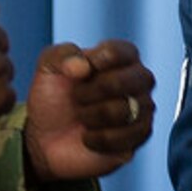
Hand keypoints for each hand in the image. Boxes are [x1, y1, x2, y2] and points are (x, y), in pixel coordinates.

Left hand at [23, 38, 154, 181]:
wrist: (48, 136)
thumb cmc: (54, 96)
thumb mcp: (49, 66)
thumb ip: (62, 54)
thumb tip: (83, 67)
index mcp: (124, 55)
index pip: (120, 52)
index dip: (94, 64)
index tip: (77, 73)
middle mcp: (140, 79)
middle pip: (124, 82)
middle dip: (90, 92)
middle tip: (77, 97)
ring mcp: (143, 109)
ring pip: (123, 111)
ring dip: (90, 116)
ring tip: (82, 116)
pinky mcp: (139, 137)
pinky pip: (121, 137)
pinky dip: (95, 138)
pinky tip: (88, 136)